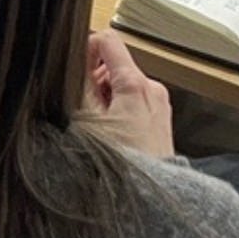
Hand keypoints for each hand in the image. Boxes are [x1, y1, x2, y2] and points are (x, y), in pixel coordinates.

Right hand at [81, 30, 172, 157]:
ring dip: (108, 96)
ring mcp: (160, 104)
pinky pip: (136, 100)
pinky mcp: (161, 118)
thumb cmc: (122, 163)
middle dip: (96, 80)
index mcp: (136, 84)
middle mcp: (153, 89)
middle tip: (86, 106)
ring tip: (100, 124)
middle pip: (116, 64)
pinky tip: (114, 132)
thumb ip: (80, 83)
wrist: (151, 197)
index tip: (76, 68)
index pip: (108, 40)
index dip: (87, 49)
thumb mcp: (87, 119)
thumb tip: (76, 60)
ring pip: (125, 84)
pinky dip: (121, 108)